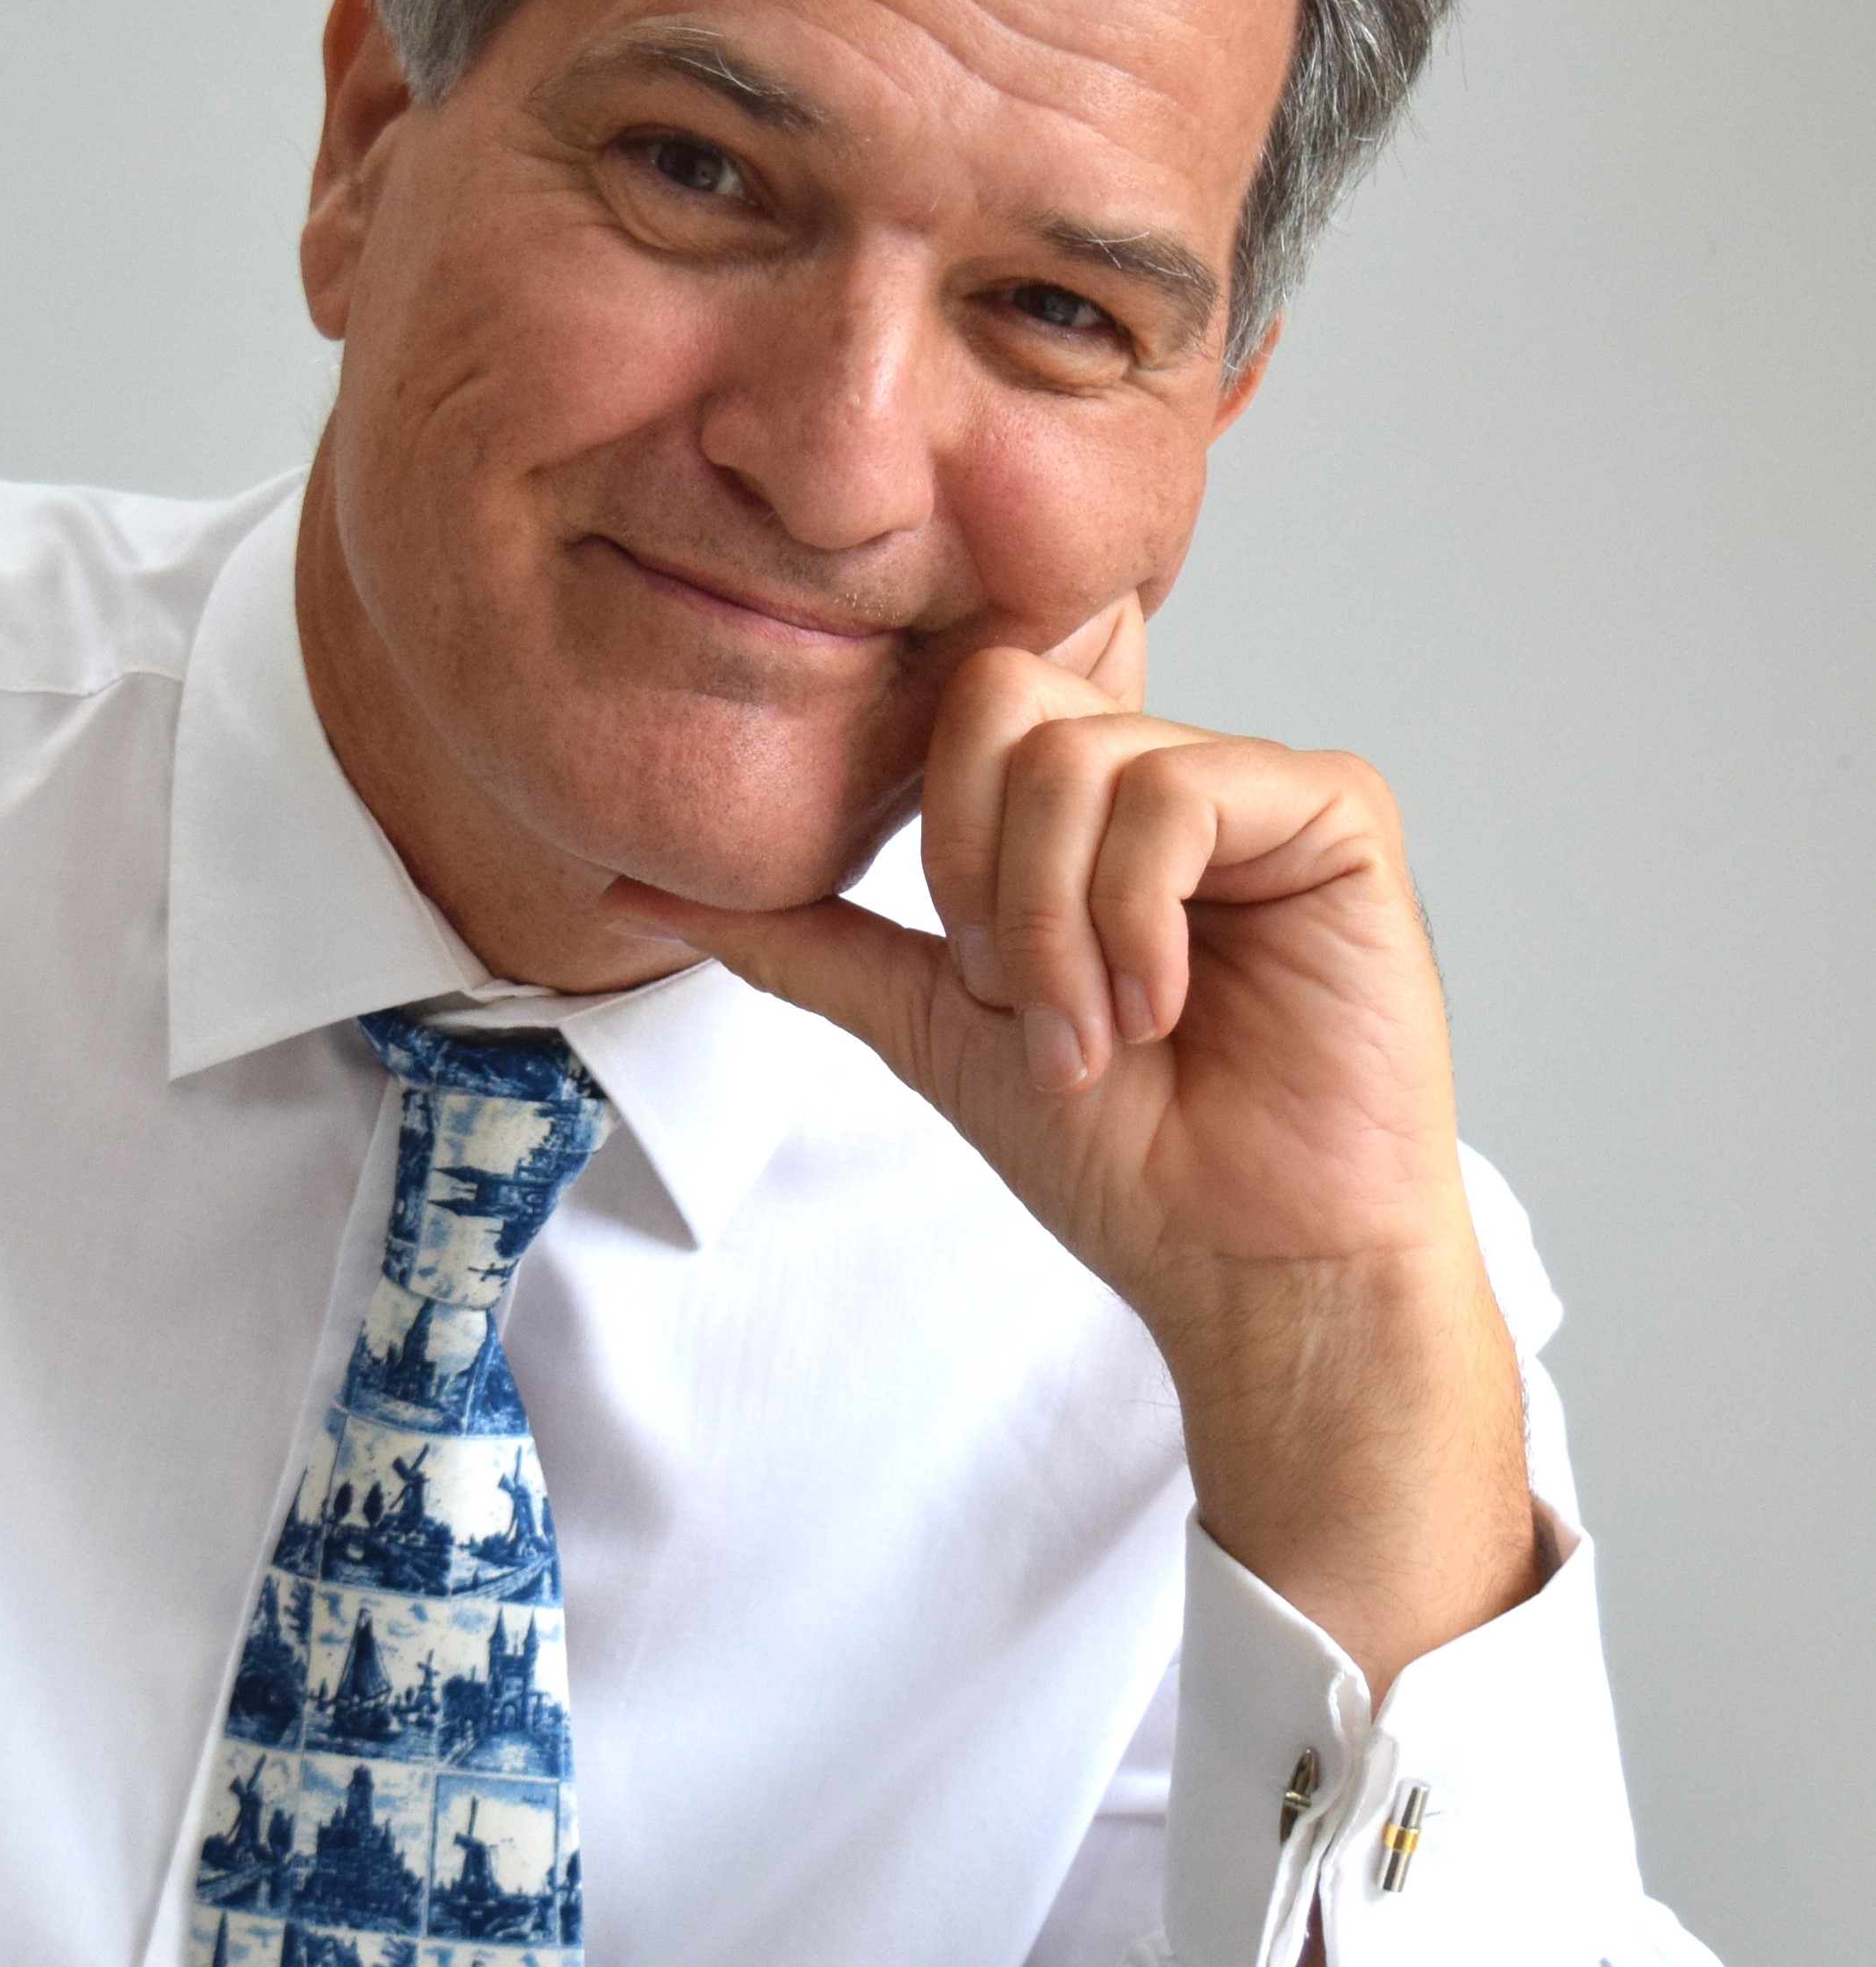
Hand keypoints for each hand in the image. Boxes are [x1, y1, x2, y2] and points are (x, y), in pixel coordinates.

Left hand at [609, 600, 1541, 1695]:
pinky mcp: (1336, 812)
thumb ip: (802, 936)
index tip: (984, 979)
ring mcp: (1255, 782)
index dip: (940, 846)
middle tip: (1038, 1008)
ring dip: (1058, 928)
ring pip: (1083, 756)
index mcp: (1084, 803)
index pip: (960, 707)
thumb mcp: (928, 1021)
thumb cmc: (1121, 1154)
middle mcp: (1168, 769)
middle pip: (1004, 701)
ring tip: (1104, 1032)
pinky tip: (1164, 1005)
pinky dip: (1137, 917)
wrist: (1244, 1264)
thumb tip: (630, 887)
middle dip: (986, 884)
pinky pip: (1184, 791)